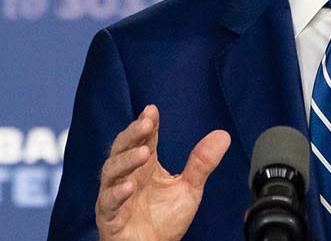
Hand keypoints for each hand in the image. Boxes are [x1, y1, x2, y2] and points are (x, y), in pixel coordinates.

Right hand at [95, 104, 230, 240]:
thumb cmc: (164, 220)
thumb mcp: (188, 188)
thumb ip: (201, 163)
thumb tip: (222, 135)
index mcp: (144, 166)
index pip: (144, 139)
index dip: (147, 124)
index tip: (152, 110)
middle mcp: (127, 175)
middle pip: (122, 148)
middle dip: (132, 134)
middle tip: (146, 124)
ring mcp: (115, 194)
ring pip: (111, 170)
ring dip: (125, 160)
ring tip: (143, 153)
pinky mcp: (109, 216)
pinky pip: (107, 202)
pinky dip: (116, 193)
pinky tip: (128, 186)